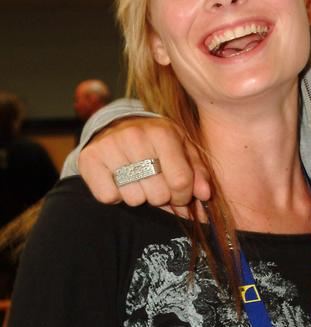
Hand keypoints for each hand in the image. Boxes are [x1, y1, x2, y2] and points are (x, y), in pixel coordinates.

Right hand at [78, 116, 210, 206]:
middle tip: (156, 184)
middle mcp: (135, 136)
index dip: (183, 196)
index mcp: (163, 132)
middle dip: (161, 197)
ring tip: (137, 179)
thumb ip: (198, 172)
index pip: (181, 181)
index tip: (180, 195)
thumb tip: (206, 195)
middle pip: (158, 194)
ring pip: (134, 199)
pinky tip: (119, 180)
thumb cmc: (157, 143)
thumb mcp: (182, 149)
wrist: (116, 127)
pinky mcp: (89, 159)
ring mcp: (110, 146)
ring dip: (139, 196)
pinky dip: (116, 196)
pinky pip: (109, 197)